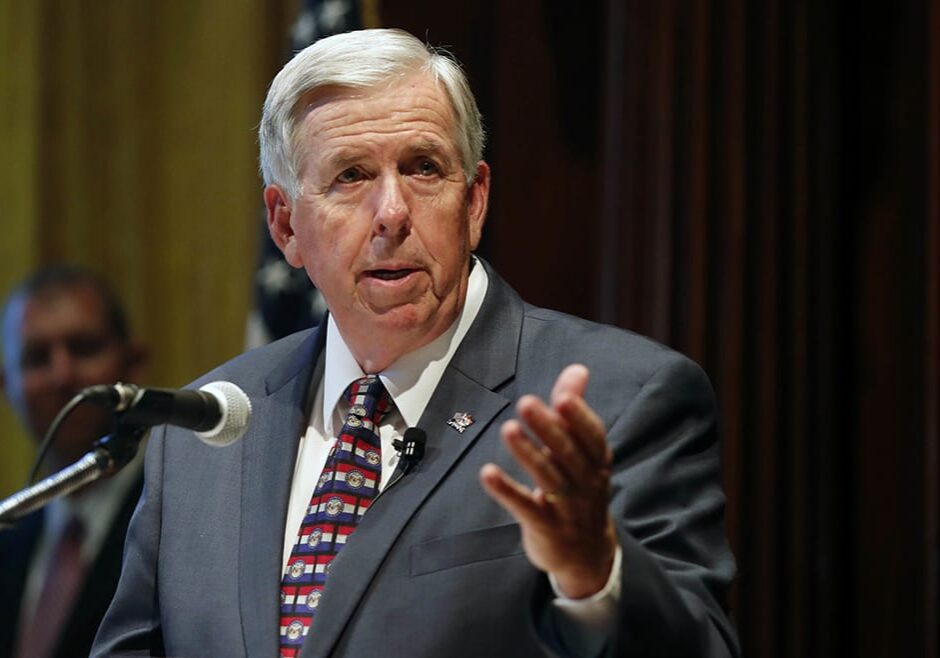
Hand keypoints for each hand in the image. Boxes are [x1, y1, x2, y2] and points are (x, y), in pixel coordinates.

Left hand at [479, 364, 617, 598]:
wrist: (586, 554)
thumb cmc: (580, 489)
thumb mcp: (582, 452)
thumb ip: (575, 410)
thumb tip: (577, 369)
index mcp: (597, 462)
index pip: (592, 437)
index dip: (579, 418)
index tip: (562, 397)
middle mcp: (586, 484)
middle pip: (568, 454)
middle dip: (548, 429)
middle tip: (526, 403)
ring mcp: (567, 508)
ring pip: (548, 478)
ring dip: (528, 454)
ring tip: (509, 429)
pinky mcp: (546, 528)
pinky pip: (526, 508)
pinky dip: (507, 491)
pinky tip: (487, 473)